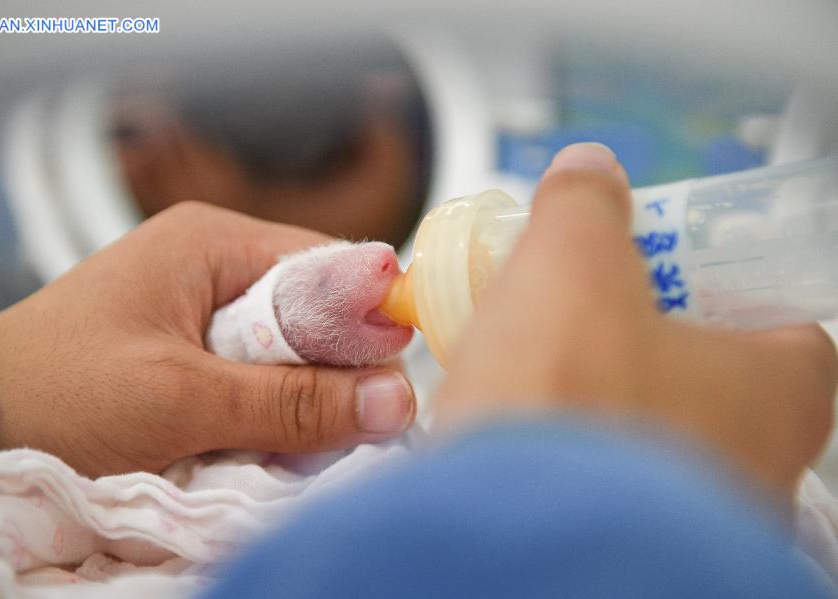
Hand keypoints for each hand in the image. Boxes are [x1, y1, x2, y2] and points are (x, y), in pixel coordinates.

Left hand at [0, 203, 415, 476]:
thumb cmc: (63, 393)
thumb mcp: (182, 399)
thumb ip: (292, 401)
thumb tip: (399, 399)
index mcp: (213, 241)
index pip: (329, 267)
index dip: (369, 323)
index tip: (392, 385)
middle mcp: (215, 263)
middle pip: (315, 314)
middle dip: (332, 373)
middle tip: (343, 430)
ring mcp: (202, 307)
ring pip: (291, 353)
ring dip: (300, 401)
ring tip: (291, 445)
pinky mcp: (192, 351)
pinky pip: (259, 377)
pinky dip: (269, 415)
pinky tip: (261, 445)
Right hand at [437, 143, 836, 499]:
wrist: (508, 539)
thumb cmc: (568, 408)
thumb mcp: (571, 262)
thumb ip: (586, 205)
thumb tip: (588, 172)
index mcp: (780, 390)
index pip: (782, 319)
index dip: (720, 282)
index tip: (661, 268)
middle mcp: (757, 464)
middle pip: (711, 375)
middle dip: (641, 336)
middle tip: (581, 310)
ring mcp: (695, 515)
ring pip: (654, 432)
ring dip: (601, 395)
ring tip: (538, 367)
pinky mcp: (632, 544)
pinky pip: (607, 479)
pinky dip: (574, 450)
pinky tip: (526, 430)